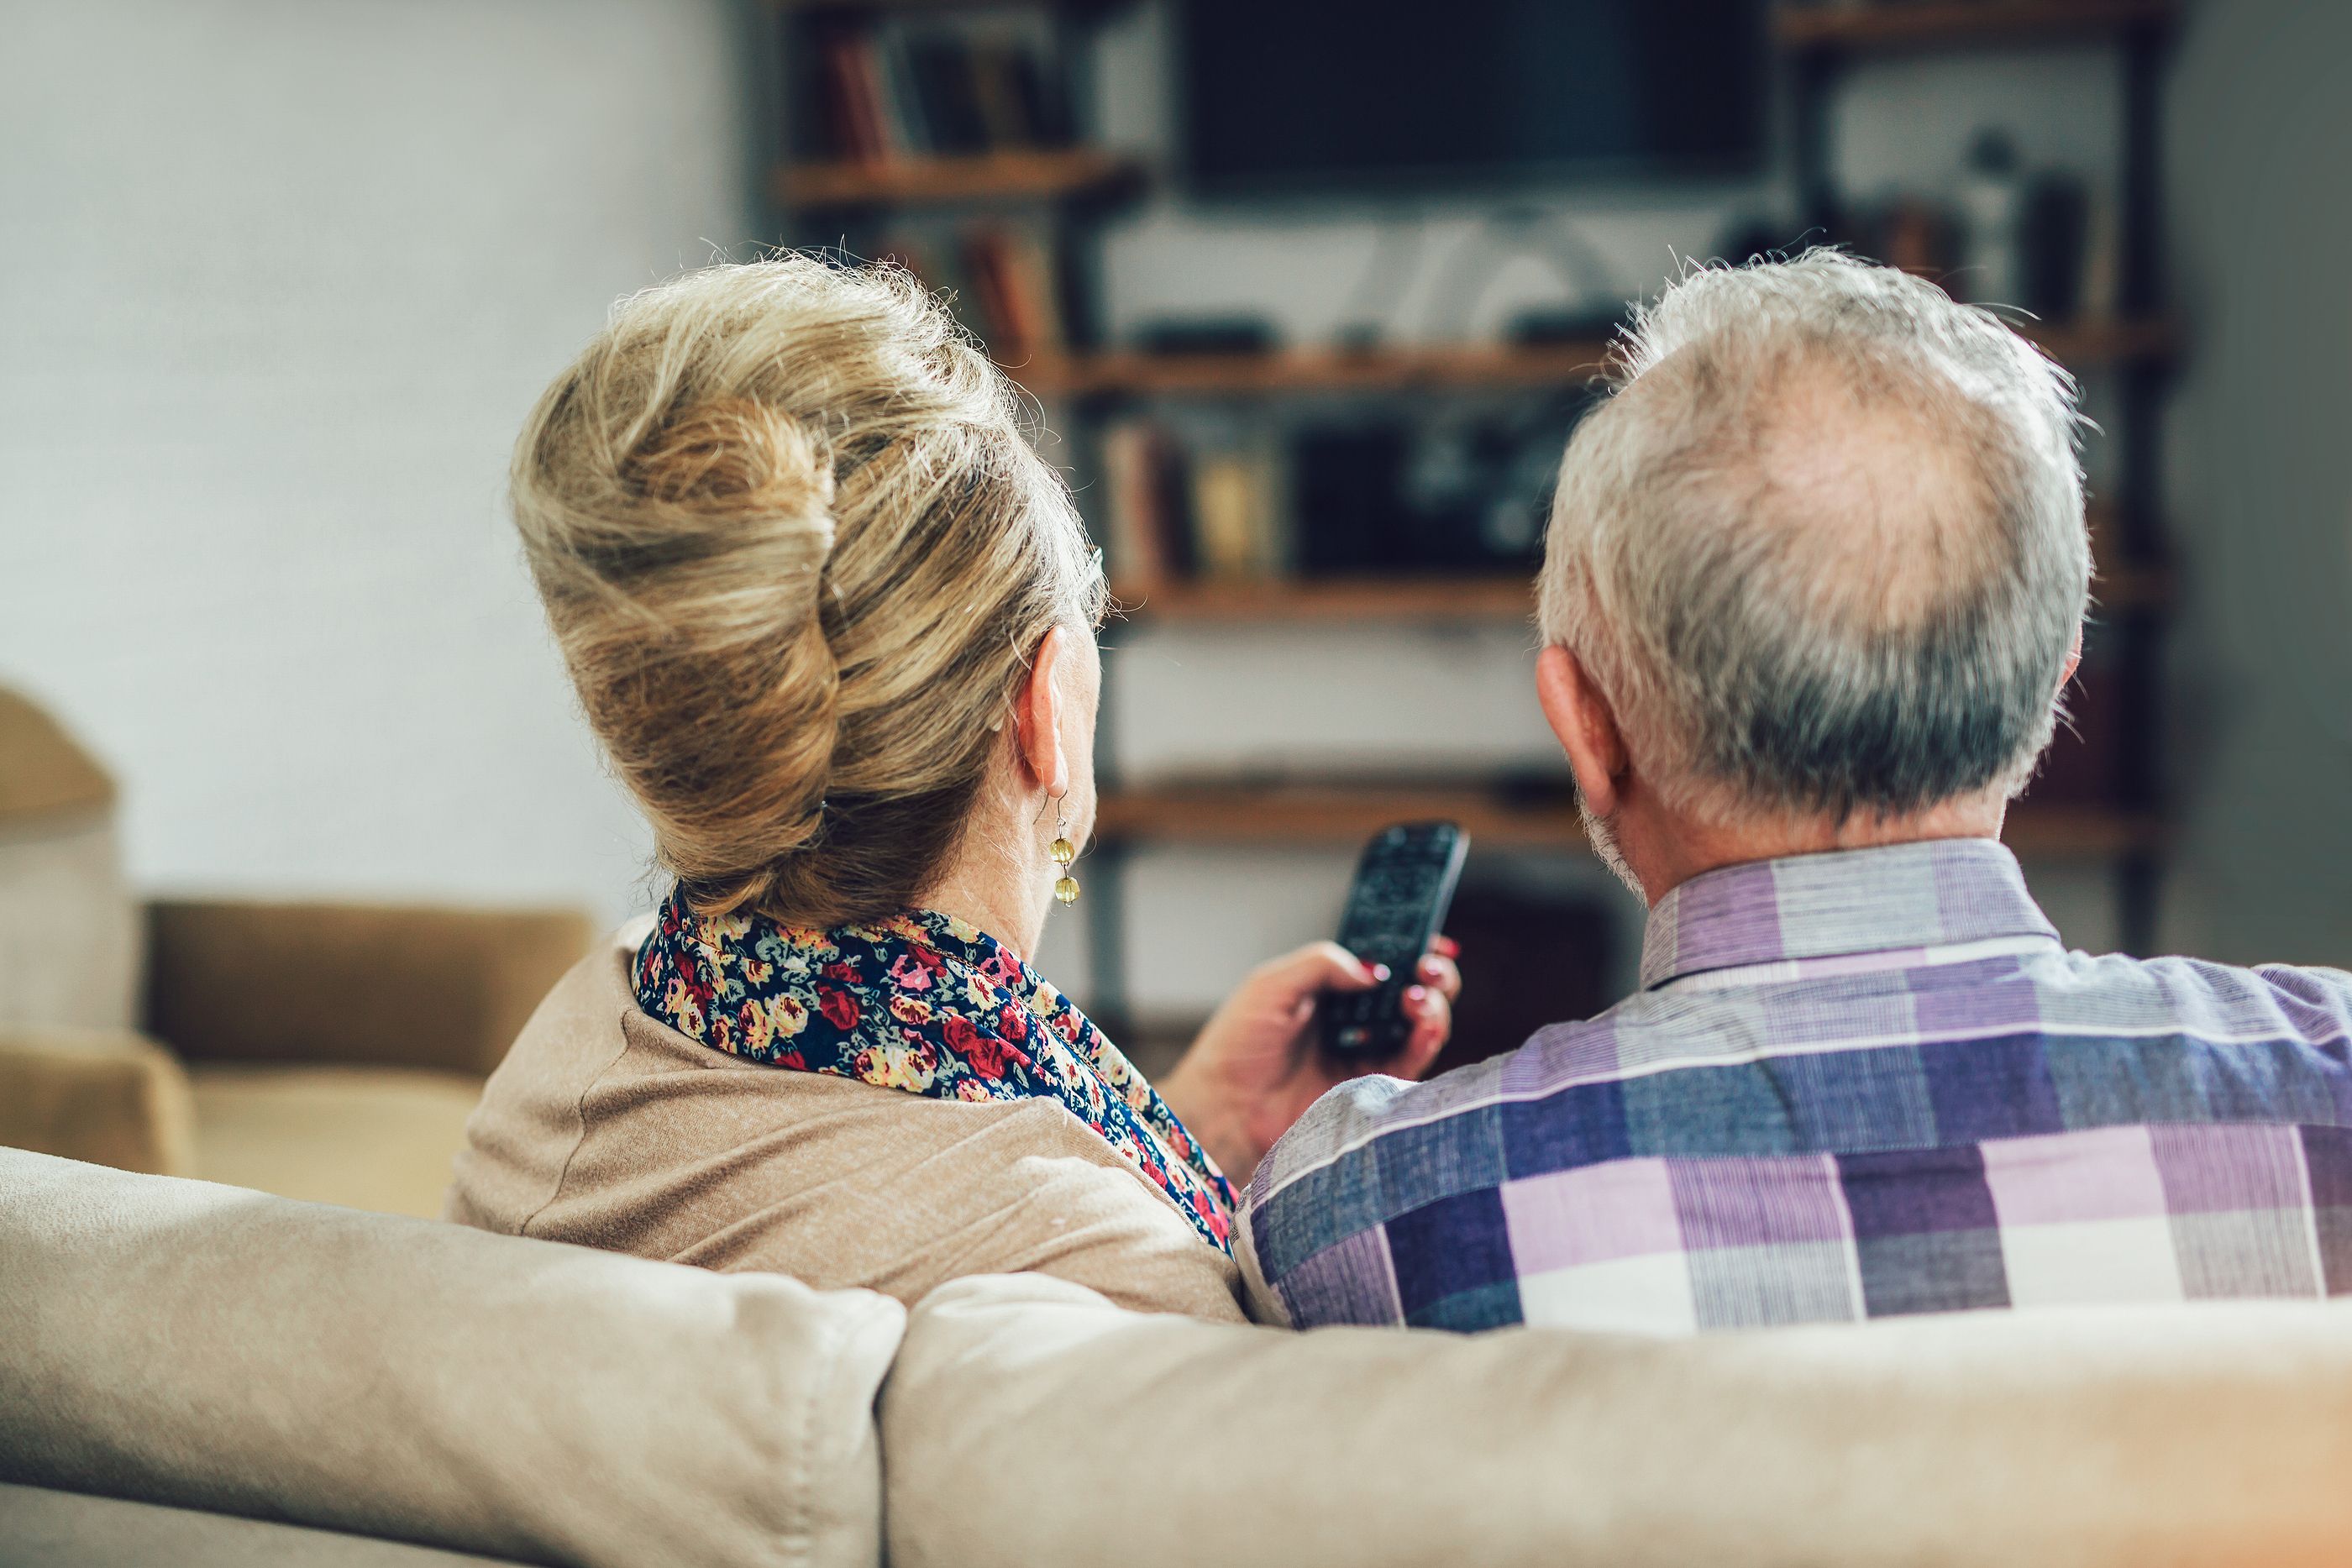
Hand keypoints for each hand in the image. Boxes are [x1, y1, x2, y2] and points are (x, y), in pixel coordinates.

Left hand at [1156, 937, 1460, 1186]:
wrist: (1226, 1106)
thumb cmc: (1238, 1045)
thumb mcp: (1273, 985)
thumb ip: (1323, 964)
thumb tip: (1374, 970)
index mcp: (1330, 986)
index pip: (1382, 960)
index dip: (1411, 946)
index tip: (1429, 938)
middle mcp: (1354, 1017)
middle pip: (1412, 989)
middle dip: (1432, 973)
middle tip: (1429, 966)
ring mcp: (1366, 1051)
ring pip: (1421, 1023)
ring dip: (1432, 1004)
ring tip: (1416, 998)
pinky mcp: (1372, 1084)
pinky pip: (1413, 1060)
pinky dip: (1426, 1039)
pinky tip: (1422, 1024)